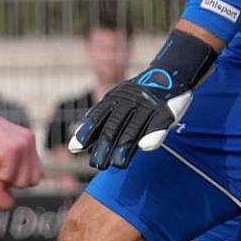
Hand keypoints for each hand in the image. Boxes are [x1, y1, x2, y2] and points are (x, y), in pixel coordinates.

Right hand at [0, 85, 40, 209]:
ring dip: (0, 175)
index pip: (33, 177)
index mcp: (27, 143)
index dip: (13, 177)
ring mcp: (22, 146)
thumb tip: (8, 207)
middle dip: (8, 179)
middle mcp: (29, 143)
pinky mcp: (12, 150)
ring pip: (19, 182)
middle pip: (30, 182)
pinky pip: (6, 177)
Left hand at [69, 30, 216, 169]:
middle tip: (96, 165)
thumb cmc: (135, 97)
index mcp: (113, 100)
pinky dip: (153, 136)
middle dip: (103, 146)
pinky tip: (145, 148)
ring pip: (133, 130)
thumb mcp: (114, 104)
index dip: (86, 132)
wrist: (167, 75)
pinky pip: (158, 126)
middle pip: (113, 127)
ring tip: (118, 164)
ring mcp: (147, 107)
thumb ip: (96, 125)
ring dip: (124, 147)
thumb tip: (72, 147)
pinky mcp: (165, 113)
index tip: (75, 148)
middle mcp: (128, 102)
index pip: (96, 117)